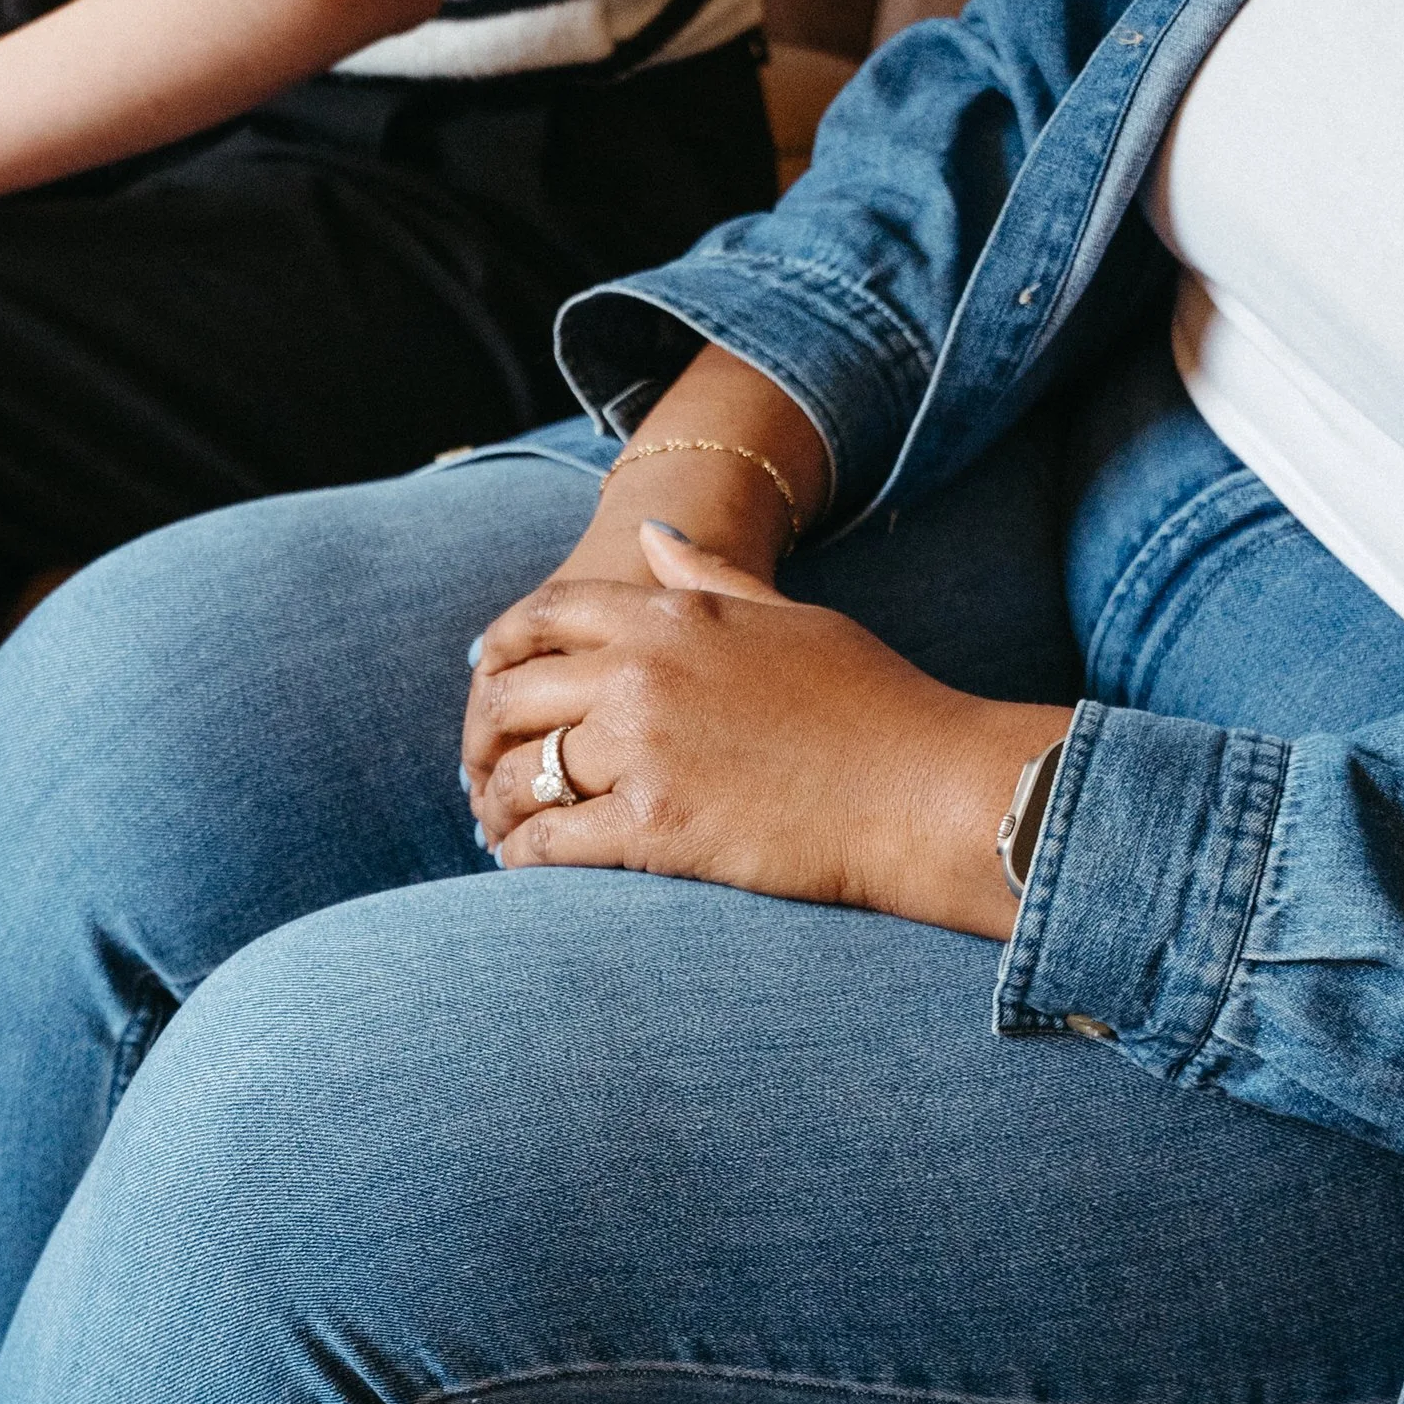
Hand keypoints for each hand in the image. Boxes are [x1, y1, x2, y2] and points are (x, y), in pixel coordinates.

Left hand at [462, 525, 1065, 933]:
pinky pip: (549, 841)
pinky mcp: (654, 828)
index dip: (501, 648)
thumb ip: (709, 579)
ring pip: (520, 771)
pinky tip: (524, 865)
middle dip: (482, 733)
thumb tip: (651, 538)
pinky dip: (523, 855)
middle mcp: (642, 674)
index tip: (488, 680)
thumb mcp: (789, 617)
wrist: (923, 788)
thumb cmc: (873, 705)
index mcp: (671, 616)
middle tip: (480, 768)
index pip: (544, 614)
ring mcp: (643, 750)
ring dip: (495, 801)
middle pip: (511, 693)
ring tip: (497, 825)